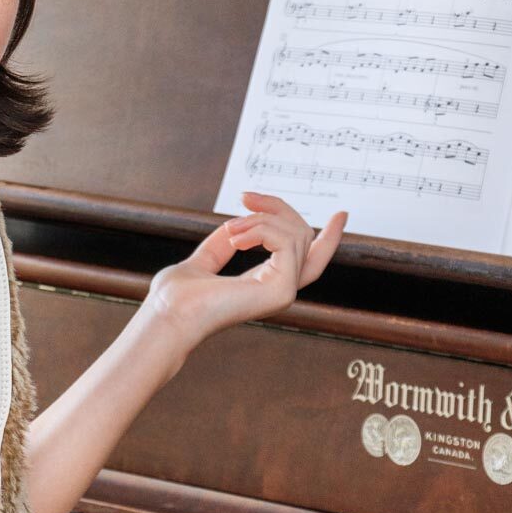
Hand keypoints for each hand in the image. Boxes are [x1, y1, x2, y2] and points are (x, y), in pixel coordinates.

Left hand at [146, 190, 347, 351]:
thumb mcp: (202, 260)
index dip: (328, 238)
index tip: (342, 214)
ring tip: (230, 229)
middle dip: (277, 208)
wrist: (168, 315)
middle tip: (245, 197)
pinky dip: (260, 229)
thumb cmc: (175, 299)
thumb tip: (237, 224)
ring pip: (295, 234)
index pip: (309, 261)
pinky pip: (286, 241)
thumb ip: (222, 244)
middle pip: (303, 236)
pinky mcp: (282, 291)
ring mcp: (284, 292)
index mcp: (265, 284)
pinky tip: (236, 237)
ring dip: (259, 219)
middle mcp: (280, 290)